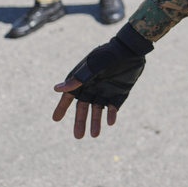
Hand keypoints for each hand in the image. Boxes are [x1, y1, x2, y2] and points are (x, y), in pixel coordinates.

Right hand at [52, 23, 152, 138]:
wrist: (131, 50)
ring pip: (98, 109)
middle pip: (83, 107)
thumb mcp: (93, 66)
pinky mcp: (119, 92)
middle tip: (78, 136)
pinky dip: (111, 114)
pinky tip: (110, 122)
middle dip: (81, 121)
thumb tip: (57, 89)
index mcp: (83, 80)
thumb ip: (78, 78)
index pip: (69, 96)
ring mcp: (106, 90)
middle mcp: (93, 87)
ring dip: (96, 121)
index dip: (62, 107)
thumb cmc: (109, 54)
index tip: (56, 119)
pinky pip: (114, 106)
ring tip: (95, 135)